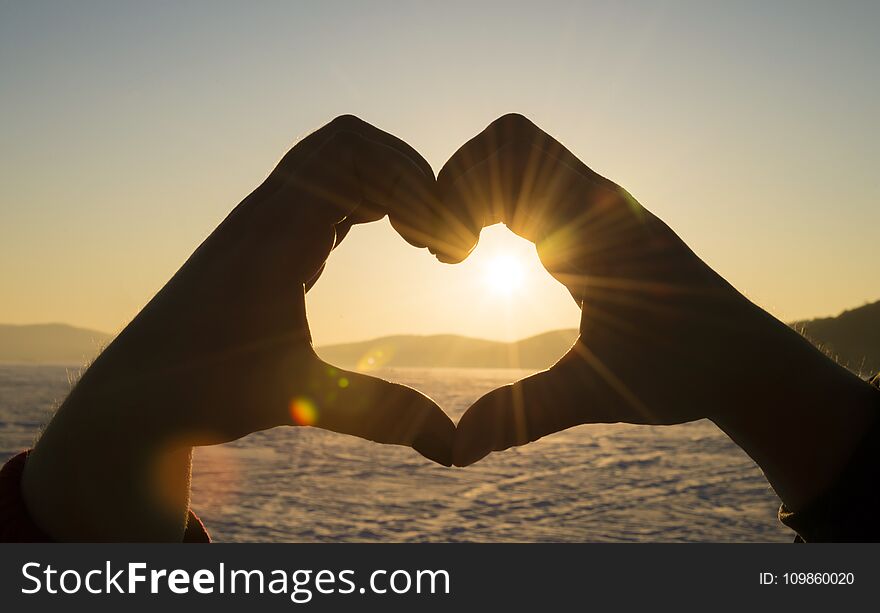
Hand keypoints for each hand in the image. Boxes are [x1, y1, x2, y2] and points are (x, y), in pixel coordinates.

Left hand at [22, 116, 457, 539]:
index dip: (416, 188)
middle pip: (349, 141)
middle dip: (408, 174)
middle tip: (435, 234)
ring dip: (386, 183)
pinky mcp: (264, 237)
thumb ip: (381, 414)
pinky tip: (387, 236)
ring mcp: (262, 221)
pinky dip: (365, 197)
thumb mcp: (300, 398)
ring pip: (333, 159)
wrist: (134, 394)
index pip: (355, 157)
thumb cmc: (205, 393)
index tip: (443, 249)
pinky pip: (321, 188)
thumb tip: (455, 447)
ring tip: (419, 238)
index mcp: (275, 235)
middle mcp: (266, 213)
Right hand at [442, 115, 876, 511]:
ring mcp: (597, 206)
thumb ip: (524, 413)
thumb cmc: (684, 373)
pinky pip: (535, 181)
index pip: (512, 151)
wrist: (745, 361)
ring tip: (459, 254)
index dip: (459, 189)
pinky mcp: (596, 221)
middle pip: (508, 141)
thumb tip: (454, 451)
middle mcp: (597, 201)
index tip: (451, 259)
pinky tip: (487, 253)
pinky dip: (496, 202)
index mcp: (595, 226)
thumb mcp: (597, 394)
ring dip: (475, 190)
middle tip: (446, 254)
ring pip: (520, 155)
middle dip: (457, 184)